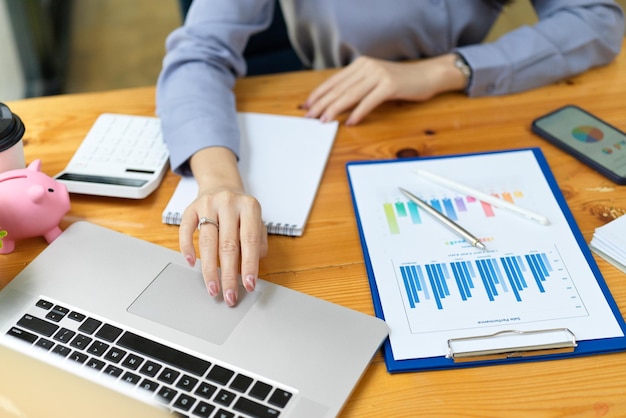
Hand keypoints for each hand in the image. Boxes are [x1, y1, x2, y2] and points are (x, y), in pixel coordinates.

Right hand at [179, 147, 267, 306]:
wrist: (221, 186)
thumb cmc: (241, 211)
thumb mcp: (257, 221)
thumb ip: (258, 241)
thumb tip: (253, 265)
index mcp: (250, 206)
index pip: (249, 240)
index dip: (249, 265)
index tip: (248, 285)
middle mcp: (229, 203)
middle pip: (228, 245)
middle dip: (228, 274)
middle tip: (229, 295)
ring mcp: (208, 204)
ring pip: (207, 242)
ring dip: (209, 269)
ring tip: (213, 288)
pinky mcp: (190, 208)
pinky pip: (186, 230)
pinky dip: (187, 248)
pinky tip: (191, 263)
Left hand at [302, 54, 465, 124]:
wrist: (427, 75)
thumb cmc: (400, 81)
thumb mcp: (374, 80)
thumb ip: (357, 86)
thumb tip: (336, 103)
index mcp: (360, 64)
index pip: (334, 81)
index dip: (318, 94)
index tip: (306, 106)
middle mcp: (367, 66)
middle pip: (339, 88)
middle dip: (322, 104)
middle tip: (309, 117)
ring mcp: (378, 74)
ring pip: (351, 95)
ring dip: (335, 109)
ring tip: (324, 121)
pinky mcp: (390, 85)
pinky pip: (369, 101)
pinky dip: (358, 113)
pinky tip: (349, 122)